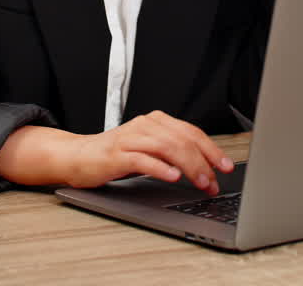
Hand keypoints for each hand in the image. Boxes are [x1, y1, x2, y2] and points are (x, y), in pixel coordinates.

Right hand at [64, 111, 233, 193]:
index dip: (212, 150)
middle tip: (214, 181)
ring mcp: (130, 138)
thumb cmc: (115, 156)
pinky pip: (142, 159)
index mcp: (156, 122)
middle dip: (204, 162)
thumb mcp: (149, 151)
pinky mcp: (116, 154)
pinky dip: (160, 168)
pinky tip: (173, 176)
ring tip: (200, 181)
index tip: (225, 167)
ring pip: (167, 147)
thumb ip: (172, 154)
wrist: (77, 156)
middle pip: (182, 140)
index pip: (191, 132)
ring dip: (188, 166)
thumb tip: (205, 170)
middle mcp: (145, 125)